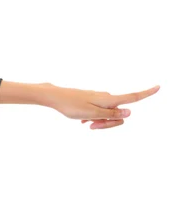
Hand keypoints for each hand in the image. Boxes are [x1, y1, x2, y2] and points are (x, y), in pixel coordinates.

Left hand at [44, 84, 159, 129]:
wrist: (54, 97)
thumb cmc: (71, 106)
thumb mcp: (92, 114)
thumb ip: (111, 114)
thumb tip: (129, 112)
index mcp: (109, 99)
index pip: (132, 97)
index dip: (146, 93)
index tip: (159, 86)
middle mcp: (106, 97)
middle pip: (119, 113)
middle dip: (109, 123)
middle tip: (91, 127)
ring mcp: (99, 98)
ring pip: (108, 114)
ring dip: (100, 122)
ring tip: (85, 123)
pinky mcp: (92, 101)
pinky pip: (99, 113)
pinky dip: (93, 118)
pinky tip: (83, 121)